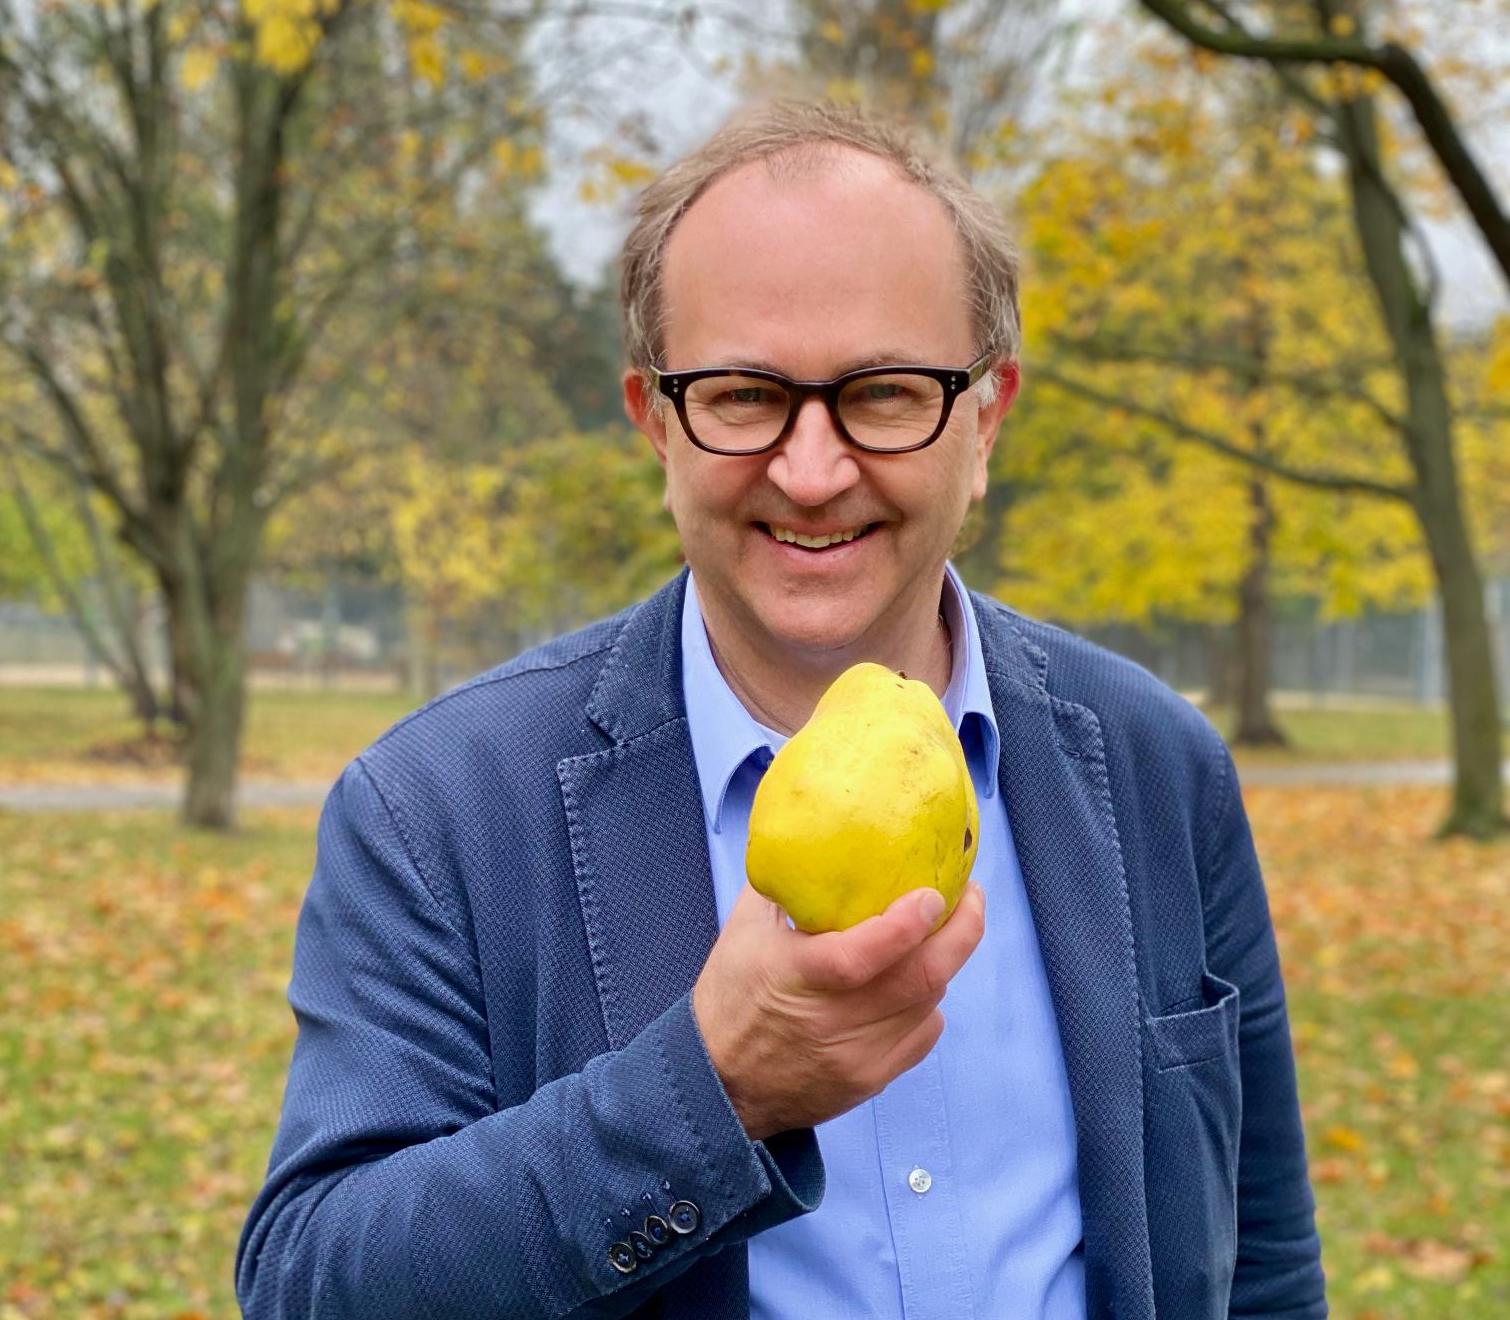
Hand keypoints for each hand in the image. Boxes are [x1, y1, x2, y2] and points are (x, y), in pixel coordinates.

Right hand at [691, 881, 985, 1141]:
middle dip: (961, 933)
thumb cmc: (730, 999)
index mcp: (796, 977)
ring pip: (929, 1002)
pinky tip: (914, 981)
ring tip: (943, 930)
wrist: (723, 1085)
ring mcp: (858, 1057)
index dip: (906, 924)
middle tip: (970, 896)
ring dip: (944, 962)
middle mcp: (832, 1021)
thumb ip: (783, 885)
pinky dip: (928, 1001)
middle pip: (919, 980)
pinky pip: (924, 1033)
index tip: (932, 892)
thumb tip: (820, 838)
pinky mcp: (872, 1079)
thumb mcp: (743, 932)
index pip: (861, 956)